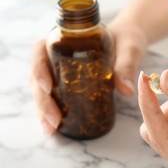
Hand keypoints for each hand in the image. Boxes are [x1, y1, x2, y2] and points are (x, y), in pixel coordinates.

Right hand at [30, 25, 146, 134]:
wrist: (129, 41)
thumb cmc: (126, 38)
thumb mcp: (129, 48)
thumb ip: (126, 65)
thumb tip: (126, 90)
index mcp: (65, 39)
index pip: (40, 51)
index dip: (38, 68)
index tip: (46, 87)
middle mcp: (57, 54)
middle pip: (38, 76)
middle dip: (42, 100)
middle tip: (53, 120)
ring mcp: (60, 70)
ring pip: (42, 89)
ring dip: (43, 110)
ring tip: (51, 129)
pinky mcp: (68, 83)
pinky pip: (54, 96)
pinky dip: (52, 112)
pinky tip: (55, 128)